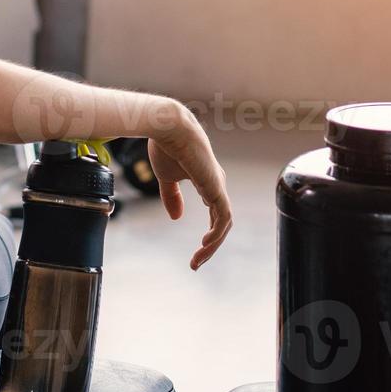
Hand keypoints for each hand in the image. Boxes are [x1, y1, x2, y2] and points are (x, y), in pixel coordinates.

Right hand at [146, 103, 231, 271]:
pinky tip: (205, 244)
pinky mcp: (216, 187)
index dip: (209, 235)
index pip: (215, 214)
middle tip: (196, 263)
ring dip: (212, 245)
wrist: (168, 128)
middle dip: (211, 246)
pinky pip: (223, 217)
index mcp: (207, 181)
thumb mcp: (166, 178)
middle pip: (221, 222)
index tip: (195, 253)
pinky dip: (216, 234)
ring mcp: (218, 186)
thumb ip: (172, 197)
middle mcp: (216, 184)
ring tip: (197, 260)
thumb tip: (177, 218)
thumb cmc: (166, 147)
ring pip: (224, 224)